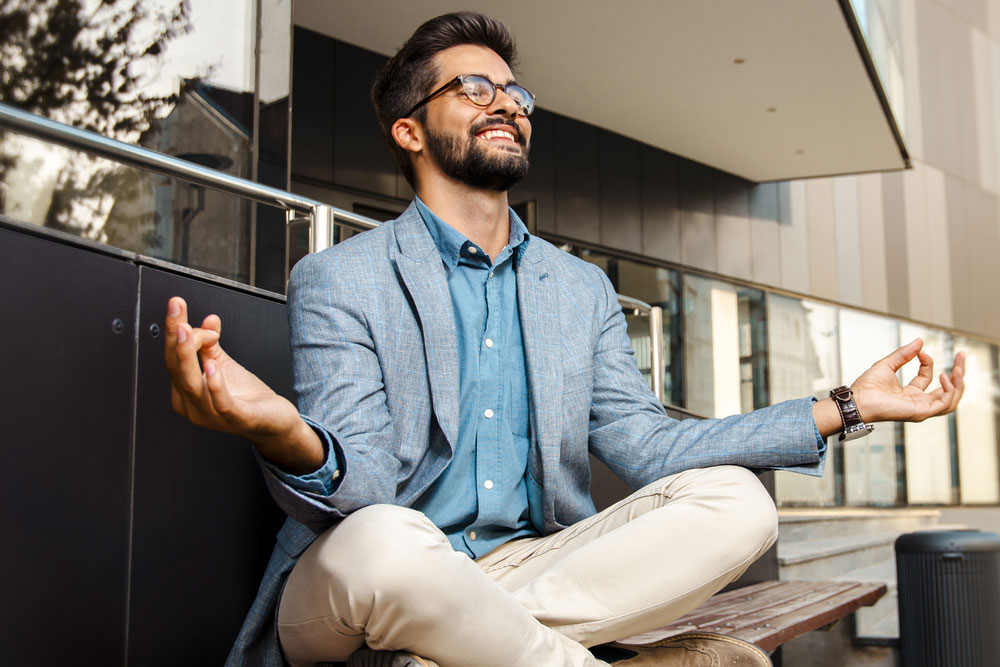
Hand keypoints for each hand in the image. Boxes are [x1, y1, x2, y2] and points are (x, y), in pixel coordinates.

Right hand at [164, 296, 323, 473]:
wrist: (274, 423)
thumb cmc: (247, 398)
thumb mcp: (224, 366)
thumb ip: (211, 345)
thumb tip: (208, 320)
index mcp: (186, 392)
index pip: (173, 358)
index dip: (173, 330)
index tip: (177, 304)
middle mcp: (193, 406)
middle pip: (177, 369)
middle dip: (175, 337)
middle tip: (176, 308)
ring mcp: (212, 416)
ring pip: (192, 385)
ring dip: (188, 356)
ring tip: (188, 332)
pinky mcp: (236, 419)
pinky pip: (221, 403)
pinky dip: (215, 384)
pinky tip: (213, 365)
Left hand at [850, 338, 964, 423]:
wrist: (858, 399)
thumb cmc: (867, 387)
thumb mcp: (887, 364)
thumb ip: (904, 354)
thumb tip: (920, 341)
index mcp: (909, 393)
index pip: (927, 377)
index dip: (928, 362)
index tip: (921, 352)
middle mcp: (917, 402)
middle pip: (946, 390)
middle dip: (958, 373)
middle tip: (962, 356)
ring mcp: (921, 409)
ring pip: (950, 399)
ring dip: (958, 383)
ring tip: (958, 368)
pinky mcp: (921, 412)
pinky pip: (944, 404)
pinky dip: (949, 390)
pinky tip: (944, 376)